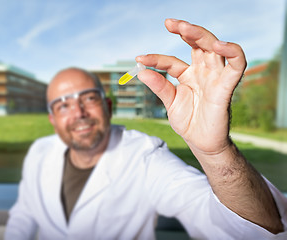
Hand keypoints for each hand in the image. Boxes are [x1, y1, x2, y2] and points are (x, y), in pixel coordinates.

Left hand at [136, 19, 245, 154]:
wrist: (201, 143)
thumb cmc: (188, 122)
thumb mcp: (169, 102)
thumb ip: (159, 86)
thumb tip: (141, 71)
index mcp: (188, 75)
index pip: (171, 61)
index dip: (156, 59)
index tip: (140, 59)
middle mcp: (203, 72)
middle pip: (198, 44)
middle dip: (185, 31)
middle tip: (169, 23)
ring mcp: (215, 77)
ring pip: (214, 48)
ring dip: (201, 35)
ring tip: (184, 28)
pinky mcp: (226, 87)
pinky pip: (236, 65)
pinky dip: (232, 52)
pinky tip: (218, 45)